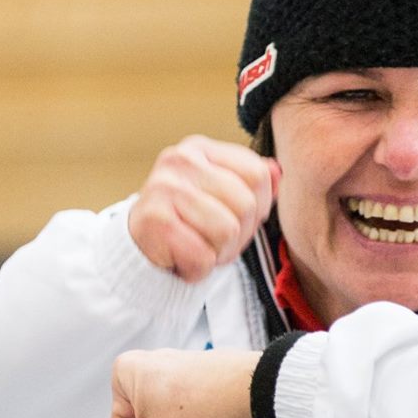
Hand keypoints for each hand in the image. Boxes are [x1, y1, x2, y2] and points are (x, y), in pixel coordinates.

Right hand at [129, 136, 280, 282]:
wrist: (140, 248)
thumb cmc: (189, 222)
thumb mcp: (224, 196)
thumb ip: (253, 182)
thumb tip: (278, 171)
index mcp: (200, 148)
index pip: (258, 175)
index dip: (258, 207)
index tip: (233, 217)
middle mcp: (180, 160)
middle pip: (246, 204)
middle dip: (238, 234)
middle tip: (212, 239)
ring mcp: (163, 188)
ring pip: (227, 230)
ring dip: (218, 252)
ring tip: (197, 247)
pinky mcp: (154, 221)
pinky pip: (202, 256)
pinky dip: (198, 269)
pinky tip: (181, 259)